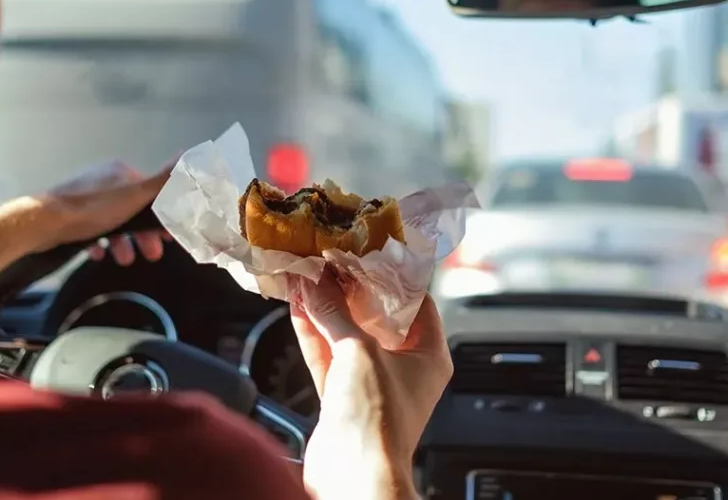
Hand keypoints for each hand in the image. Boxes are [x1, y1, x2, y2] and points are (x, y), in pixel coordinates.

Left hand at [35, 159, 174, 264]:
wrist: (46, 222)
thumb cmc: (94, 208)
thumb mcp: (136, 194)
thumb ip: (163, 180)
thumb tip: (189, 156)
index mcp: (120, 172)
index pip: (150, 192)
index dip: (161, 215)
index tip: (168, 236)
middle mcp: (103, 179)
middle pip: (132, 209)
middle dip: (143, 233)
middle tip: (151, 255)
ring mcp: (84, 196)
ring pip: (112, 221)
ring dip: (123, 242)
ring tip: (125, 259)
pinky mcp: (69, 213)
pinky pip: (91, 229)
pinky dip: (100, 242)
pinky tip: (100, 254)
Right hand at [290, 272, 451, 499]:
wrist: (353, 475)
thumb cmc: (377, 422)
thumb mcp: (359, 351)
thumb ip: (335, 312)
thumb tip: (318, 282)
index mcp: (429, 356)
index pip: (416, 302)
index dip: (392, 275)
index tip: (369, 252)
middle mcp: (403, 369)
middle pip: (377, 317)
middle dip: (350, 289)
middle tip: (330, 260)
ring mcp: (371, 384)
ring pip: (347, 335)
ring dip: (325, 308)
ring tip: (306, 276)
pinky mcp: (342, 398)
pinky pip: (327, 356)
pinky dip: (313, 332)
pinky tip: (298, 306)